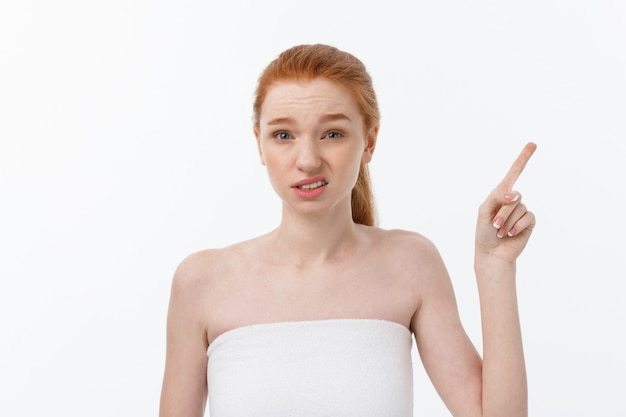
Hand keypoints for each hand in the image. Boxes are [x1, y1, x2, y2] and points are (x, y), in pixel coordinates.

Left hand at [475, 142, 536, 263]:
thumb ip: (497, 197)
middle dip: (502, 212)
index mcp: (500, 194)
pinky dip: (517, 226)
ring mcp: (522, 210)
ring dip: (507, 222)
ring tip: (500, 231)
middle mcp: (513, 200)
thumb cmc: (484, 232)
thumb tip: (516, 194)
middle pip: (513, 196)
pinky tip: (511, 234)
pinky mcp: (529, 221)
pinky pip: (528, 217)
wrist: (491, 253)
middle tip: (494, 225)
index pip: (514, 173)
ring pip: (520, 207)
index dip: (523, 158)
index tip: (533, 144)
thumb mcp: (484, 210)